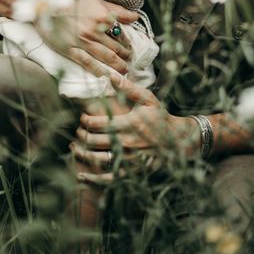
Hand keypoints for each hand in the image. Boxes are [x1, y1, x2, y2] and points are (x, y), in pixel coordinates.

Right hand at [35, 0, 137, 75]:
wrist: (46, 2)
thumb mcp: (96, 0)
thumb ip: (117, 10)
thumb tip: (136, 17)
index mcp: (103, 17)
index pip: (122, 34)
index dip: (128, 43)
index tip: (130, 48)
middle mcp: (95, 31)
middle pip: (116, 48)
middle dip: (125, 56)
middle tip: (129, 60)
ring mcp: (82, 41)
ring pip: (106, 57)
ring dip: (117, 65)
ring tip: (123, 70)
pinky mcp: (70, 49)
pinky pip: (87, 63)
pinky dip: (98, 70)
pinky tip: (104, 76)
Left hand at [72, 77, 198, 183]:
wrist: (178, 140)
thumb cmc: (160, 117)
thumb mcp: (148, 98)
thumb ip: (128, 88)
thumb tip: (110, 74)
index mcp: (128, 124)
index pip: (97, 123)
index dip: (85, 120)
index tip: (83, 118)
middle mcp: (127, 142)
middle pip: (93, 141)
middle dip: (81, 135)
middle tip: (78, 131)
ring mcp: (129, 159)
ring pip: (98, 160)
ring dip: (82, 153)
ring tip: (74, 147)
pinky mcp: (132, 171)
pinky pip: (109, 179)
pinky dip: (93, 179)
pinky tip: (81, 175)